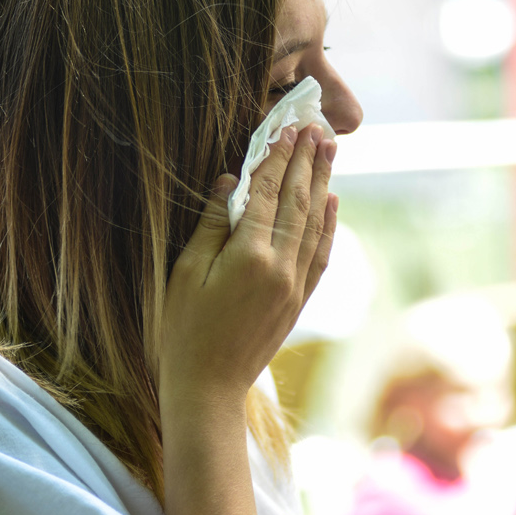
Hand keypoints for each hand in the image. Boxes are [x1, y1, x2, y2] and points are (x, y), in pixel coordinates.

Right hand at [158, 125, 334, 402]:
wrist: (208, 386)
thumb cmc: (184, 329)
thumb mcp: (186, 272)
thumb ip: (212, 224)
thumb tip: (231, 180)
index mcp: (249, 256)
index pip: (267, 194)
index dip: (276, 159)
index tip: (285, 129)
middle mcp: (281, 267)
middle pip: (298, 203)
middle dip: (307, 162)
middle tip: (316, 128)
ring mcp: (295, 285)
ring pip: (315, 224)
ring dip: (322, 184)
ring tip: (329, 152)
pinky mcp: (299, 300)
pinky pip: (321, 254)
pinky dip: (328, 224)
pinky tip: (331, 202)